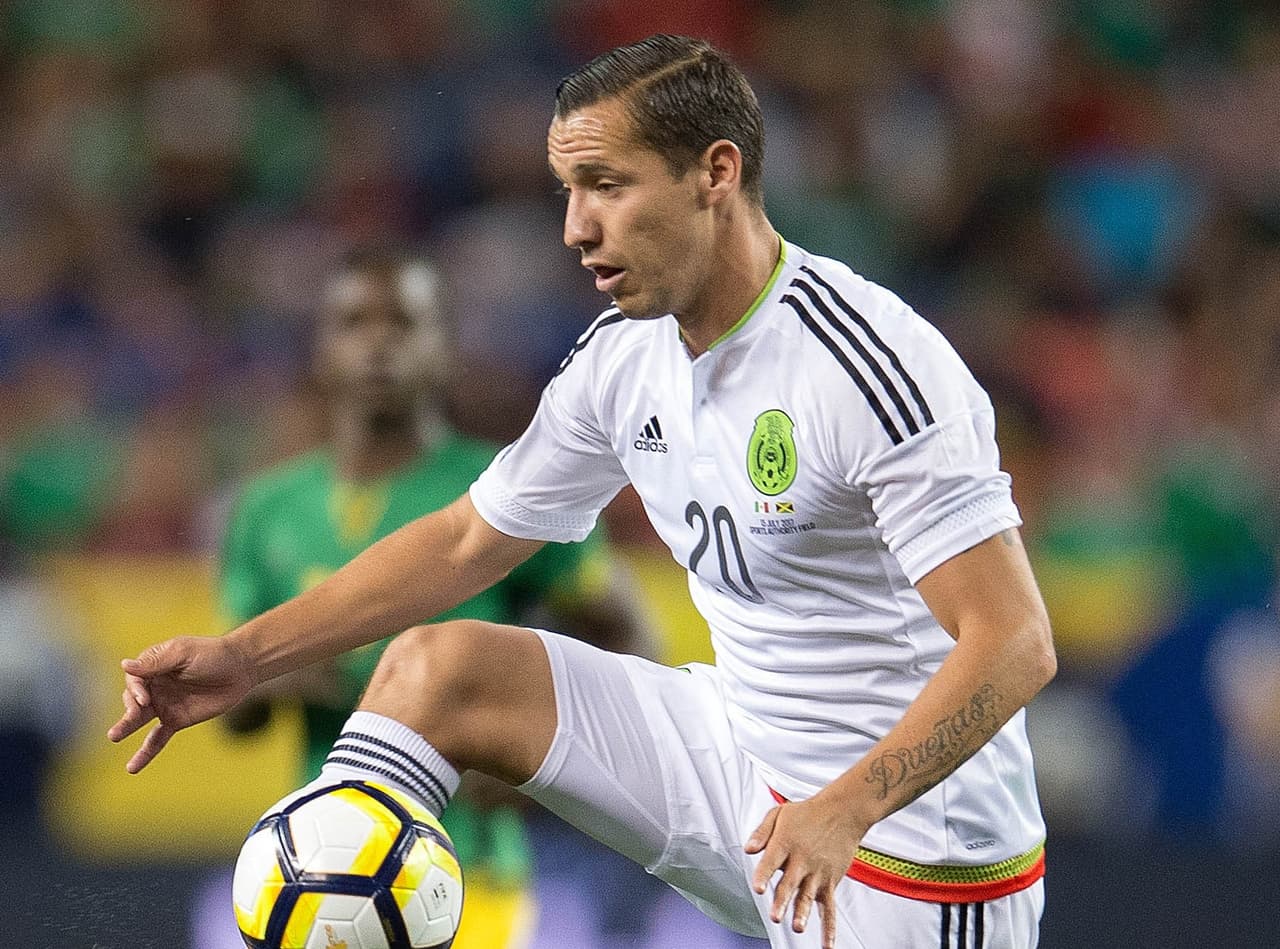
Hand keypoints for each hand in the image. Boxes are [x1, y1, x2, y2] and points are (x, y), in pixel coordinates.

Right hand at [107, 636, 256, 772]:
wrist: (241, 668)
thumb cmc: (213, 654)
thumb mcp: (184, 653)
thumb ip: (156, 662)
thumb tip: (124, 665)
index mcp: (153, 665)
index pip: (134, 679)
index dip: (135, 689)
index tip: (144, 698)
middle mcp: (154, 686)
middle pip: (132, 700)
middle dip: (131, 707)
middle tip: (136, 712)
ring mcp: (164, 705)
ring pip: (138, 720)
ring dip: (125, 728)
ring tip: (113, 736)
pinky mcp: (176, 721)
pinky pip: (156, 739)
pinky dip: (145, 753)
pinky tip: (132, 768)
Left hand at [745, 794, 864, 947]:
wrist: (843, 811)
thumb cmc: (809, 813)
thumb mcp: (779, 813)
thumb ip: (761, 832)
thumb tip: (748, 849)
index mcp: (785, 843)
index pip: (772, 861)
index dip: (764, 875)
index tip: (759, 888)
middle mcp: (802, 860)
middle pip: (790, 883)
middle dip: (782, 900)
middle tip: (776, 915)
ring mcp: (817, 873)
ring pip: (808, 896)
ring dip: (803, 913)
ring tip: (797, 927)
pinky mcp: (830, 882)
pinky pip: (829, 908)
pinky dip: (830, 927)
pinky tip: (826, 944)